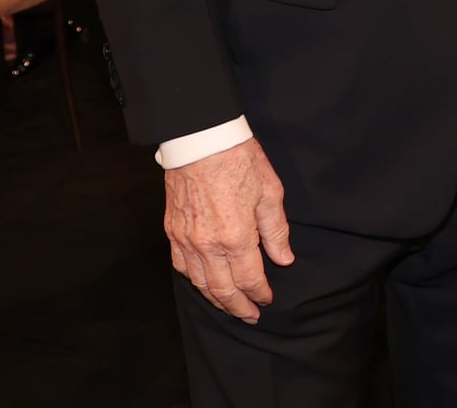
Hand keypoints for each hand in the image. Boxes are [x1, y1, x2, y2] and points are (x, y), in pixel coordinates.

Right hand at [163, 137, 294, 322]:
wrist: (201, 140)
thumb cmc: (239, 160)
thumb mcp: (270, 192)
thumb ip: (276, 230)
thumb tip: (283, 258)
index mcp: (236, 237)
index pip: (249, 279)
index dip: (259, 293)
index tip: (267, 299)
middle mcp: (208, 245)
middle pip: (222, 289)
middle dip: (238, 306)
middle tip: (250, 316)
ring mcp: (186, 240)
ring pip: (199, 283)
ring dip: (215, 299)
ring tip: (229, 306)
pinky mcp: (172, 231)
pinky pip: (181, 266)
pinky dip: (194, 280)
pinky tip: (204, 283)